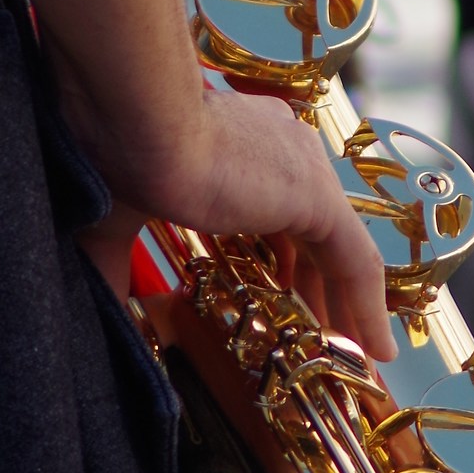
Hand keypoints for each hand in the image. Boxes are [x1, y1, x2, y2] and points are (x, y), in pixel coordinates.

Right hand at [86, 88, 396, 365]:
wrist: (131, 120)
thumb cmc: (112, 150)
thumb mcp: (114, 218)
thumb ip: (114, 264)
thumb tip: (99, 307)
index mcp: (239, 139)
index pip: (272, 208)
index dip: (278, 258)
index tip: (272, 295)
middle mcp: (281, 145)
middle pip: (311, 231)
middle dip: (315, 288)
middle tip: (314, 334)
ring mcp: (303, 169)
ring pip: (338, 250)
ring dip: (346, 304)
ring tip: (351, 352)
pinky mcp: (316, 197)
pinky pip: (356, 264)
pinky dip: (367, 307)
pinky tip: (375, 349)